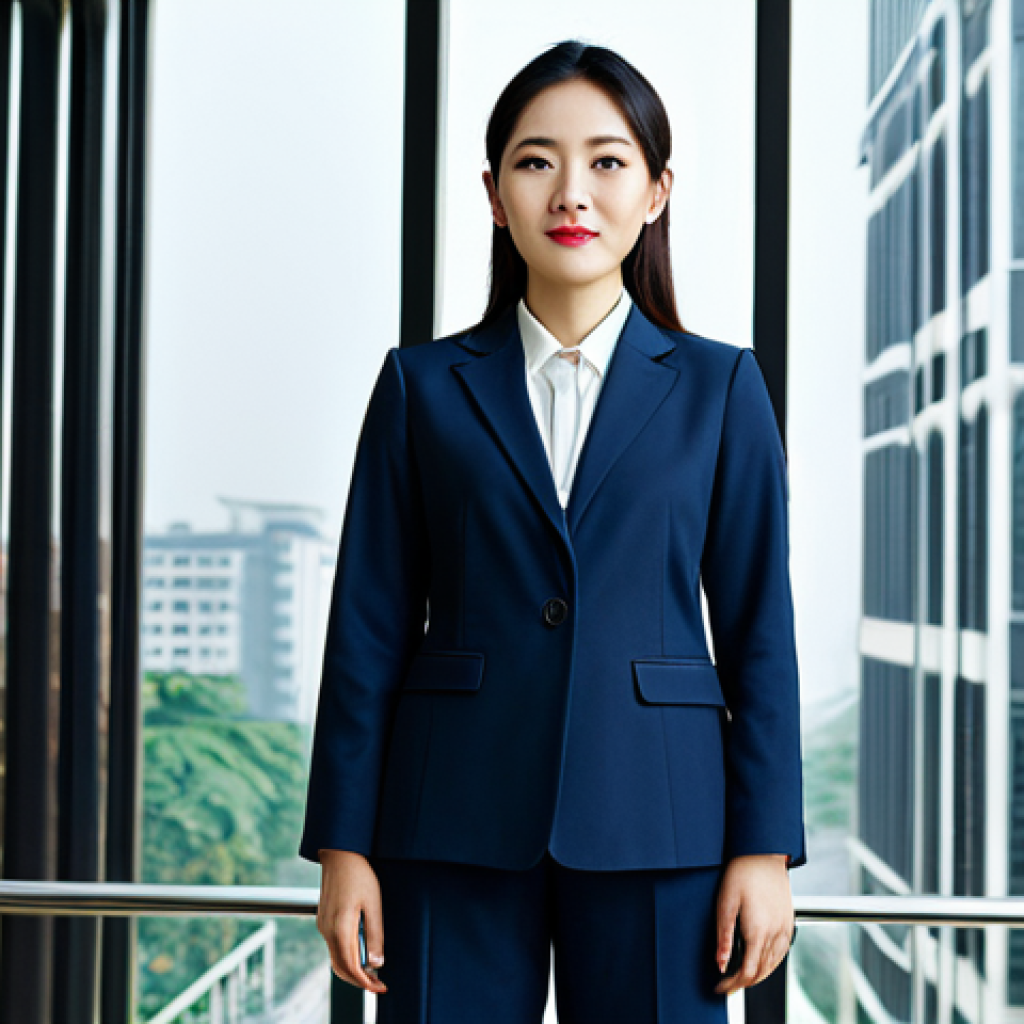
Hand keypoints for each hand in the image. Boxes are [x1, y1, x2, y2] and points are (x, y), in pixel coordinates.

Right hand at [316, 849, 387, 994]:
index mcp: (339, 928)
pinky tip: (360, 952)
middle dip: (358, 980)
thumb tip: (376, 962)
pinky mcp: (323, 920)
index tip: (380, 986)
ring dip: (352, 968)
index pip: (350, 967)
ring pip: (335, 958)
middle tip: (378, 983)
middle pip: (340, 967)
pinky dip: (346, 956)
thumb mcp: (373, 903)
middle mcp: (327, 930)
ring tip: (372, 970)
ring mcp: (322, 925)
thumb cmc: (359, 874)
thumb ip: (374, 934)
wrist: (339, 853)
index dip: (365, 981)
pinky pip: (333, 946)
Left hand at [714, 854, 793, 994]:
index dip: (733, 984)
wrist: (763, 853)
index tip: (720, 988)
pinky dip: (770, 965)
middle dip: (743, 983)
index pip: (747, 971)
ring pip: (773, 965)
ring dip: (756, 976)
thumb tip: (720, 964)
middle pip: (761, 972)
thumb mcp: (725, 903)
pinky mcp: (789, 923)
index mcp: (758, 931)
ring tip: (740, 978)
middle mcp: (776, 933)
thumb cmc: (742, 873)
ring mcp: (785, 929)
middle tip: (726, 986)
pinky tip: (760, 963)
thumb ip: (723, 937)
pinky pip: (782, 953)